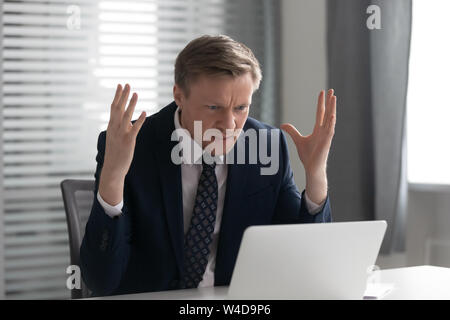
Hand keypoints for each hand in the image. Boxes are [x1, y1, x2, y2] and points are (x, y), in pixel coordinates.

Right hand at [99, 84, 145, 204]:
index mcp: (111, 126)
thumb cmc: (115, 154)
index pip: (113, 107)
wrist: (112, 168)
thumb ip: (120, 128)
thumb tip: (128, 120)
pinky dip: (139, 120)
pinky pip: (134, 129)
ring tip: (135, 93)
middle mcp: (114, 128)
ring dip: (131, 104)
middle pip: (118, 108)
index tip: (120, 85)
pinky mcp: (128, 141)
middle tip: (127, 84)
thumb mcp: (115, 138)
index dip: (117, 96)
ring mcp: (121, 134)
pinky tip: (144, 113)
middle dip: (123, 95)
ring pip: (126, 116)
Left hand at [280, 89, 335, 203]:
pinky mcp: (327, 142)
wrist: (312, 167)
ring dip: (332, 108)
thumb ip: (292, 131)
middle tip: (331, 90)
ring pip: (330, 119)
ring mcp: (327, 136)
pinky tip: (332, 115)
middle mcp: (324, 130)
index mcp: (318, 129)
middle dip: (329, 101)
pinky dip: (331, 123)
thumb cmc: (308, 155)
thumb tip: (282, 124)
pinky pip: (330, 130)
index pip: (320, 113)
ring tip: (334, 97)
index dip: (321, 103)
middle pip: (327, 113)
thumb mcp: (298, 140)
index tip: (322, 92)